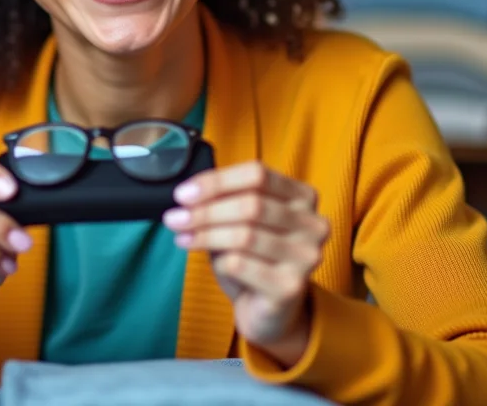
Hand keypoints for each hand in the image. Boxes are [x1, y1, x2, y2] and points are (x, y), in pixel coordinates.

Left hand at [164, 161, 329, 365]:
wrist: (269, 312)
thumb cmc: (253, 259)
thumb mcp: (239, 222)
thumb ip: (223, 202)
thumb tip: (188, 195)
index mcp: (302, 197)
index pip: (257, 174)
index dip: (216, 181)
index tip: (182, 194)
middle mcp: (312, 224)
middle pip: (251, 205)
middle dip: (205, 210)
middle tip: (174, 217)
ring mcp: (306, 256)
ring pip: (244, 235)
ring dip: (204, 234)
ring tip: (181, 237)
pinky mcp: (291, 286)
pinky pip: (241, 264)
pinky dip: (218, 261)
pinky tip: (210, 263)